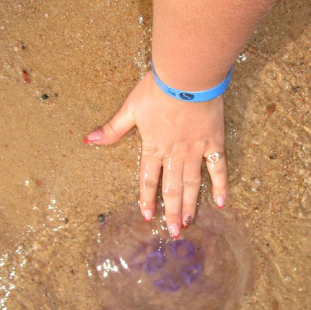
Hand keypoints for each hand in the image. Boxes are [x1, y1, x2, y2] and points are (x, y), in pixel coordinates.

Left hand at [85, 71, 226, 237]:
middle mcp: (175, 154)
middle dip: (172, 212)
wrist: (187, 77)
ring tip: (190, 222)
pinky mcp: (214, 142)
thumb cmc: (158, 89)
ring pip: (192, 183)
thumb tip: (89, 140)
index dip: (147, 199)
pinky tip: (222, 202)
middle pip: (172, 188)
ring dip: (191, 204)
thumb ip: (113, 128)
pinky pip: (218, 168)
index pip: (149, 180)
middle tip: (174, 232)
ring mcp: (195, 150)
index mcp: (154, 147)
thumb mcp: (131, 107)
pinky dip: (220, 185)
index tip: (148, 217)